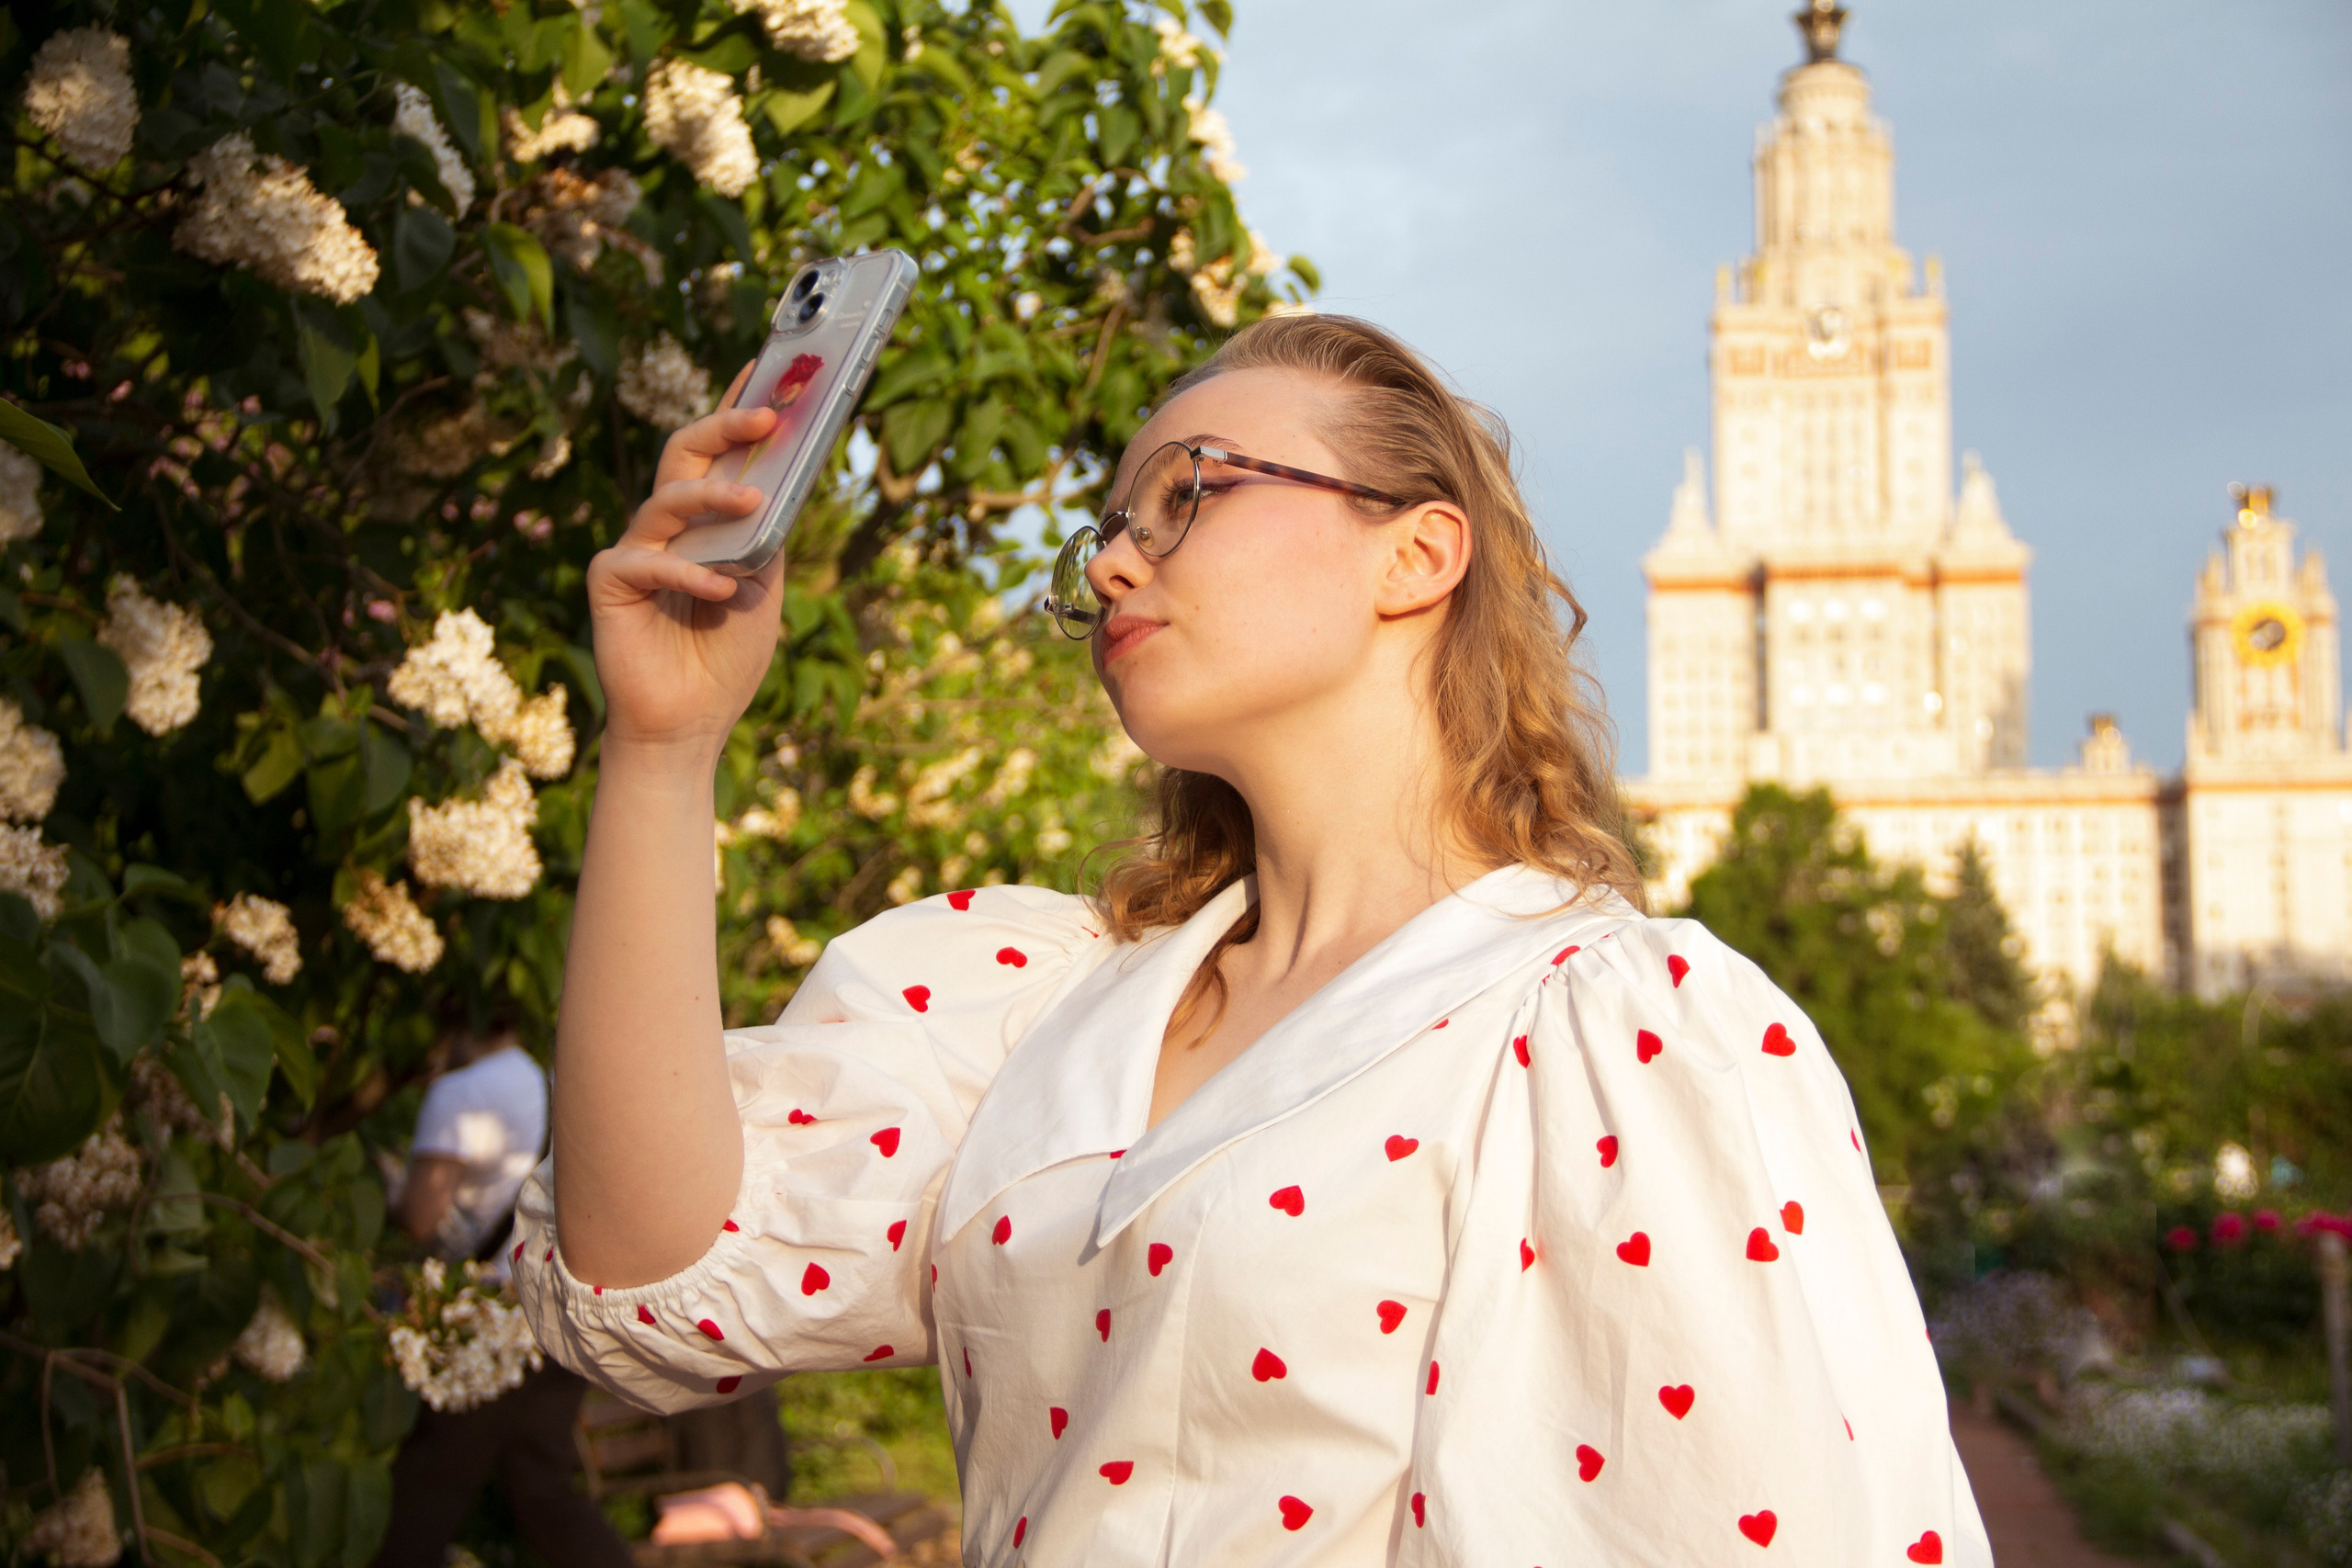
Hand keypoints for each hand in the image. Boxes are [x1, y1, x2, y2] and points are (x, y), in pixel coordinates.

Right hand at [585, 363, 785, 769]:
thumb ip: (767, 536)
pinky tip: (721, 591)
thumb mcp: (763, 588)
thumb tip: (786, 480)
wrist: (690, 724)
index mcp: (704, 523)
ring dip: (713, 498)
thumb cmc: (725, 659)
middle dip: (724, 427)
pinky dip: (690, 573)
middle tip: (768, 415)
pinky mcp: (611, 581)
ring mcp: (636, 550)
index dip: (736, 409)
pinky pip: (649, 562)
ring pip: (667, 500)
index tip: (767, 369)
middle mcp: (666, 527)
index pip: (717, 454)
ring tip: (753, 502)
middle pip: (683, 455)